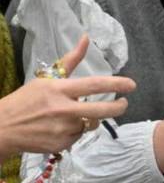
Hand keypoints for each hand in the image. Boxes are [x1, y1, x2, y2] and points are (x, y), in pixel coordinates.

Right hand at [0, 36, 135, 158]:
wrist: (1, 129)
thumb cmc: (25, 100)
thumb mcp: (46, 79)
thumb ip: (71, 60)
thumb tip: (86, 38)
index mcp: (59, 90)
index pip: (94, 85)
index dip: (116, 84)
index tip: (131, 85)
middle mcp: (62, 109)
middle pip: (101, 110)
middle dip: (118, 107)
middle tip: (123, 103)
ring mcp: (61, 129)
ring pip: (90, 124)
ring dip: (88, 119)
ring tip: (73, 115)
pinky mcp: (59, 145)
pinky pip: (78, 137)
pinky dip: (75, 132)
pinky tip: (60, 128)